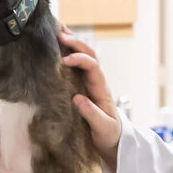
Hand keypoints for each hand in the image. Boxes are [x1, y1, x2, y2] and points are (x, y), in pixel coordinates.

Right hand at [58, 27, 120, 170]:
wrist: (113, 142)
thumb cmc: (109, 136)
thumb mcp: (103, 128)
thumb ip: (92, 115)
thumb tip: (77, 99)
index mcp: (102, 90)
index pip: (93, 67)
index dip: (80, 60)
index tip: (64, 61)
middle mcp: (96, 82)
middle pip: (90, 55)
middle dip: (76, 43)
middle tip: (59, 34)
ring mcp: (89, 84)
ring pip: (84, 57)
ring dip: (73, 43)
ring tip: (58, 31)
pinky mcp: (82, 88)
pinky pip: (76, 66)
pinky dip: (69, 53)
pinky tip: (59, 46)